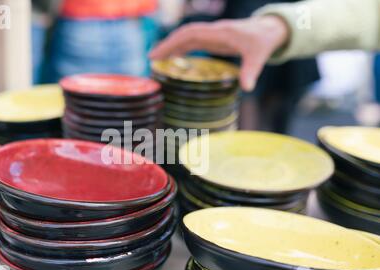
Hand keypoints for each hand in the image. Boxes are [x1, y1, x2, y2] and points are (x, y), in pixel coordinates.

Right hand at [150, 16, 288, 90]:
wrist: (269, 30)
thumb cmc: (262, 42)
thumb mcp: (258, 56)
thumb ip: (251, 71)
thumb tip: (247, 88)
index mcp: (219, 32)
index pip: (190, 34)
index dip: (173, 42)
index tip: (159, 53)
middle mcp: (212, 31)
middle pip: (184, 34)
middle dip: (167, 45)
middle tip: (151, 59)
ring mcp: (211, 34)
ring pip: (186, 37)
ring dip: (171, 46)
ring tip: (156, 60)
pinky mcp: (213, 39)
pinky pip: (192, 42)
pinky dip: (180, 49)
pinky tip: (173, 59)